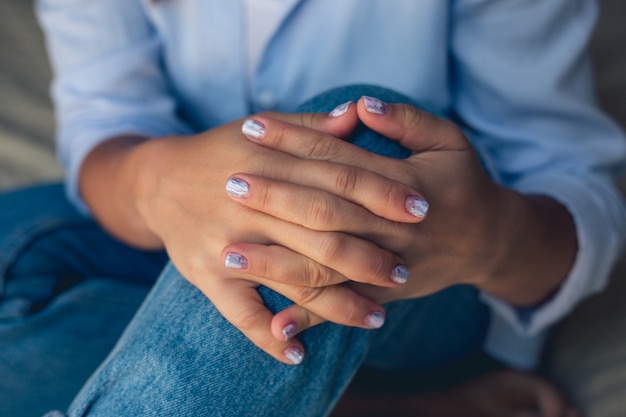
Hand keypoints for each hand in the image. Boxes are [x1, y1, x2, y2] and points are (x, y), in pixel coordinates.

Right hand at [80, 107, 429, 363]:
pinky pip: (240, 313)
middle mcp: (250, 208)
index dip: (381, 196)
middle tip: (404, 272)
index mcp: (269, 164)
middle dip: (367, 257)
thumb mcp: (262, 129)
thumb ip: (311, 127)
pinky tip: (297, 353)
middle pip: (320, 236)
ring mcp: (227, 245)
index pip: (336, 182)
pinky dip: (268, 336)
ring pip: (291, 280)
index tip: (420, 211)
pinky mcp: (206, 277)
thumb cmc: (220, 151)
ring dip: (336, 304)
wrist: (156, 180)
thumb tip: (359, 114)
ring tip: (377, 317)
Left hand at [229, 97, 575, 340]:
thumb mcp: (449, 140)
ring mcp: (385, 266)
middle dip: (275, 198)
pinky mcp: (384, 295)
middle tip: (229, 184)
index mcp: (403, 183)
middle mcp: (391, 227)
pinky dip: (310, 317)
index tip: (252, 130)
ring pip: (326, 266)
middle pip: (323, 212)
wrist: (491, 242)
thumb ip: (407, 121)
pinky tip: (275, 327)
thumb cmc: (463, 184)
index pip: (336, 159)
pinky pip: (343, 308)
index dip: (294, 142)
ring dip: (277, 262)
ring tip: (230, 253)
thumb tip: (360, 106)